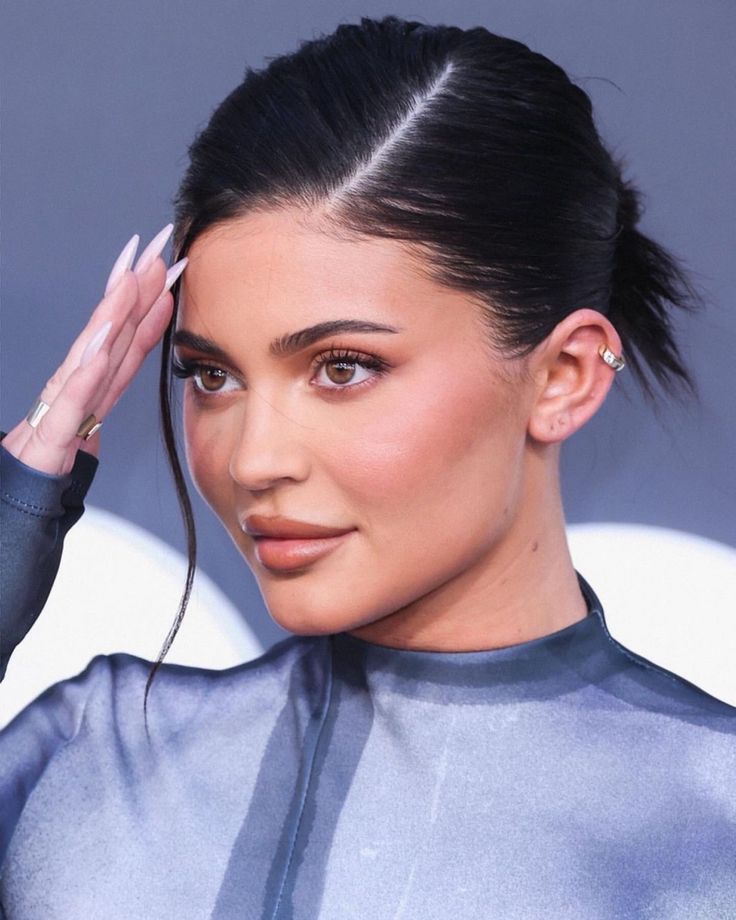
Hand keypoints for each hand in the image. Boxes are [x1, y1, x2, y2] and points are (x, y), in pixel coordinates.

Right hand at [2, 225, 186, 475]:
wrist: (14, 501)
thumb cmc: (47, 460)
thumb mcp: (87, 422)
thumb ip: (103, 392)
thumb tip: (121, 363)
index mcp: (92, 386)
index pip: (126, 338)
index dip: (148, 303)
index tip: (169, 267)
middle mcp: (77, 388)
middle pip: (112, 333)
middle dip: (135, 289)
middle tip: (157, 249)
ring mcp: (62, 408)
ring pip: (91, 354)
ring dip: (113, 315)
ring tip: (132, 280)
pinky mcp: (51, 438)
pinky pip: (70, 404)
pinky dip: (86, 375)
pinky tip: (101, 349)